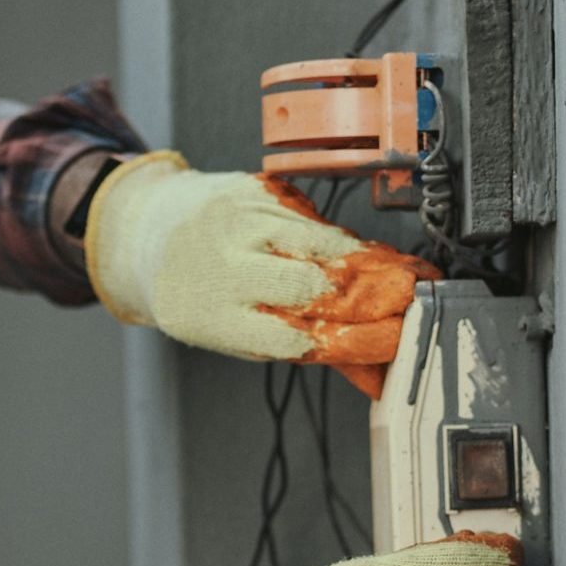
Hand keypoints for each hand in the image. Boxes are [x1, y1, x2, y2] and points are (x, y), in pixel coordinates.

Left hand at [83, 151, 439, 397]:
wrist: (150, 229)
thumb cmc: (200, 295)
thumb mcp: (239, 335)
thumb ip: (307, 349)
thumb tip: (375, 375)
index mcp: (217, 319)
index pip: (298, 336)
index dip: (355, 341)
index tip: (396, 341)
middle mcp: (224, 266)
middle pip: (316, 286)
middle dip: (374, 297)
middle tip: (416, 303)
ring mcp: (240, 222)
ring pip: (324, 245)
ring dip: (374, 264)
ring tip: (408, 278)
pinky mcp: (257, 190)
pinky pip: (316, 217)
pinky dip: (346, 239)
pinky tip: (369, 252)